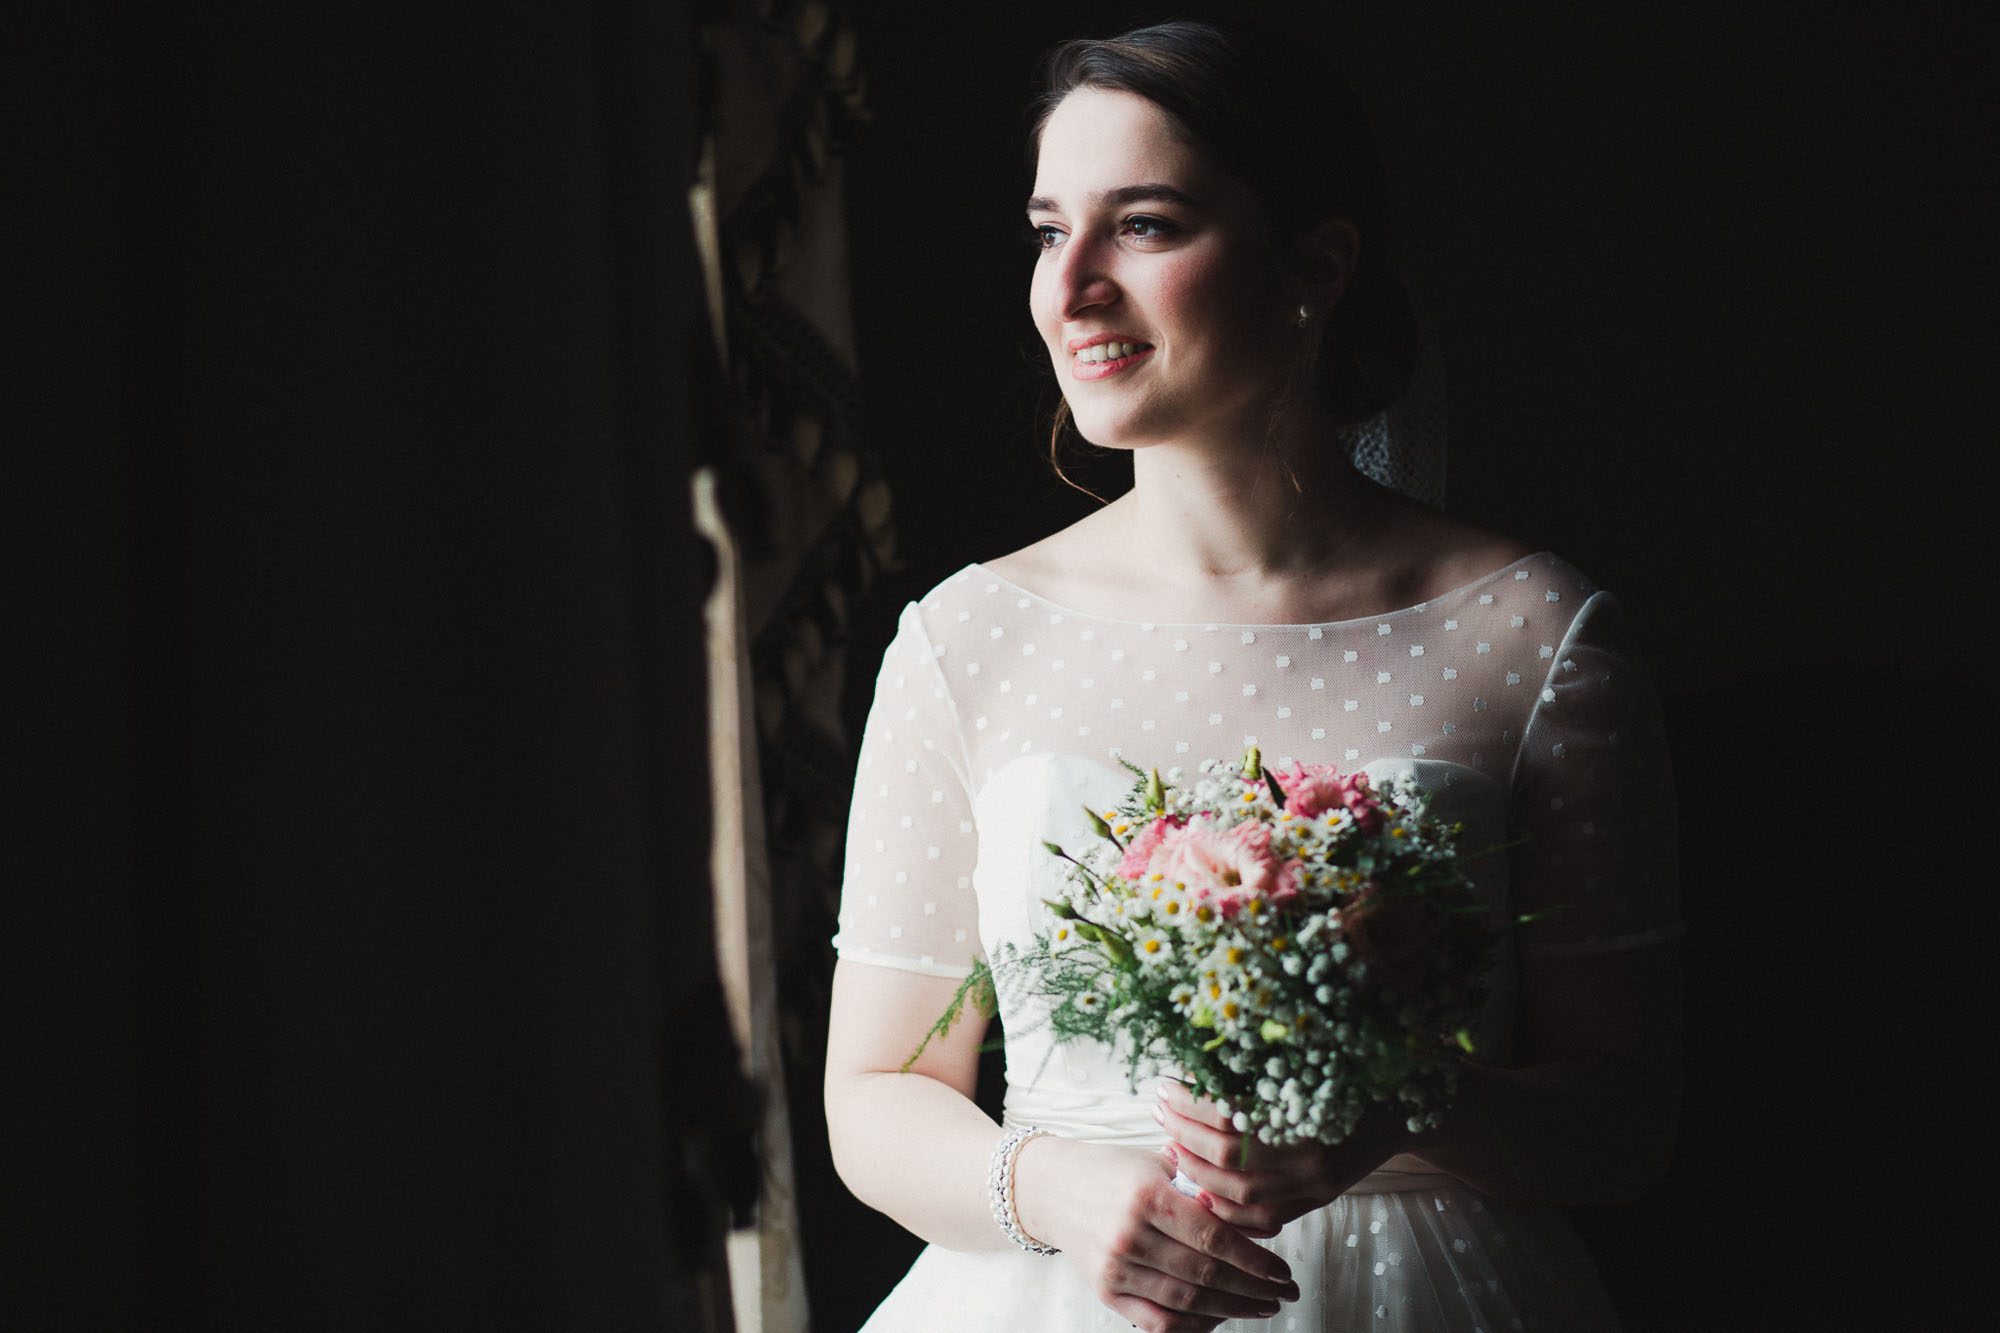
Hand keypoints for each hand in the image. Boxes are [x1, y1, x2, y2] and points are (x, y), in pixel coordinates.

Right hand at [1012, 1135, 1299, 1332]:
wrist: (1052, 1188)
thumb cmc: (1114, 1171)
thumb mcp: (1159, 1165)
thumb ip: (1206, 1192)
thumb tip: (1264, 1226)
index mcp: (1147, 1195)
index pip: (1214, 1237)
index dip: (1254, 1260)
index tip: (1282, 1270)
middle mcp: (1129, 1234)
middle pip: (1205, 1274)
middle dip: (1253, 1288)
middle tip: (1283, 1292)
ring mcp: (1115, 1267)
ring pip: (1186, 1301)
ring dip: (1232, 1309)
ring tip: (1261, 1306)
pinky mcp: (1105, 1291)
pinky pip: (1157, 1321)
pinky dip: (1193, 1326)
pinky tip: (1219, 1318)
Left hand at [1154, 1080, 1414, 1235]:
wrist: (1396, 1109)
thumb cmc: (1345, 1074)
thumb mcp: (1301, 1064)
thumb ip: (1253, 1075)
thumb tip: (1193, 1074)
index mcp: (1302, 1111)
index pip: (1227, 1113)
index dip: (1190, 1103)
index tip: (1166, 1085)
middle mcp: (1307, 1155)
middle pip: (1226, 1157)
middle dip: (1184, 1134)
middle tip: (1159, 1111)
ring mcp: (1313, 1185)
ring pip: (1238, 1194)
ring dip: (1196, 1171)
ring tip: (1171, 1144)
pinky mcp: (1316, 1201)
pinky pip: (1261, 1218)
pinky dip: (1225, 1207)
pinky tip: (1200, 1188)